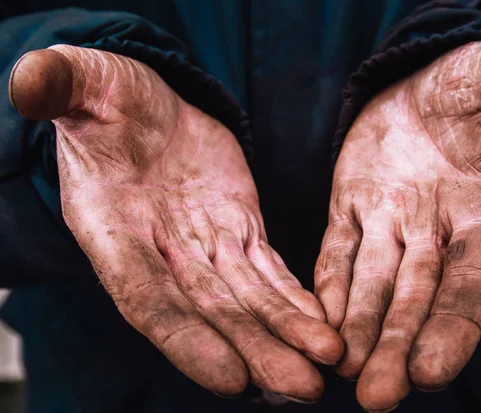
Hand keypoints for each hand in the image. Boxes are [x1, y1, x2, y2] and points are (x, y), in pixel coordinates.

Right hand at [10, 46, 342, 399]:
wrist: (147, 108)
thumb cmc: (108, 98)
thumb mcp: (85, 82)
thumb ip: (63, 87)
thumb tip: (32, 80)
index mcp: (112, 226)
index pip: (145, 294)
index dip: (185, 337)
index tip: (231, 377)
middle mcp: (159, 250)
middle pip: (210, 311)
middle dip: (256, 350)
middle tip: (301, 388)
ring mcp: (203, 244)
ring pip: (248, 299)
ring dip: (285, 334)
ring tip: (326, 361)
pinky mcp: (239, 228)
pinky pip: (269, 271)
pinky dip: (294, 300)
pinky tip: (321, 325)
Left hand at [314, 41, 480, 410]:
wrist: (430, 77)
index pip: (474, 283)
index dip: (455, 326)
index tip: (431, 372)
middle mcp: (439, 232)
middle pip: (417, 299)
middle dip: (397, 346)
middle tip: (378, 397)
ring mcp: (392, 222)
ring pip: (373, 285)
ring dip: (359, 330)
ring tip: (343, 374)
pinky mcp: (352, 204)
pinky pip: (337, 251)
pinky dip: (329, 287)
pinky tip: (316, 322)